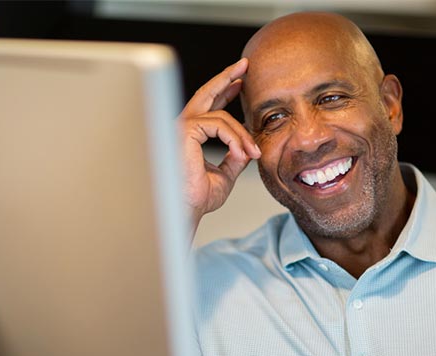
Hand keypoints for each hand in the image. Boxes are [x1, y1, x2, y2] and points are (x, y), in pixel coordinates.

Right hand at [178, 58, 260, 231]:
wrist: (184, 210)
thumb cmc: (196, 198)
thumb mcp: (224, 174)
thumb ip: (234, 157)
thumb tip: (248, 146)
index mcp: (188, 135)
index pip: (207, 106)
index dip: (225, 91)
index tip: (241, 85)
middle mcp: (181, 127)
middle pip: (206, 93)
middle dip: (227, 77)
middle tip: (245, 65)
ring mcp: (181, 127)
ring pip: (221, 116)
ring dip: (242, 133)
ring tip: (254, 151)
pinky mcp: (185, 131)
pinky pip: (220, 125)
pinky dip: (236, 138)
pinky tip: (243, 152)